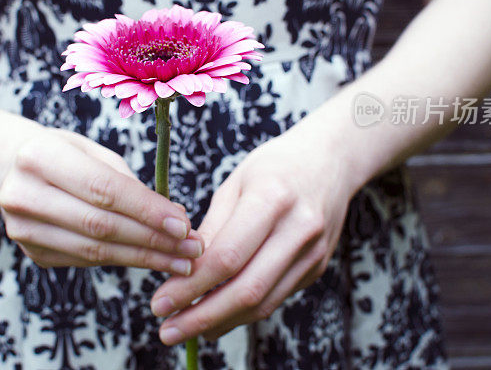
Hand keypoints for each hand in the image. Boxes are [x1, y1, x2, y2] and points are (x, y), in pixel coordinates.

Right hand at [0, 127, 203, 274]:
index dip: (146, 210)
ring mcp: (23, 229)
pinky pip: (87, 260)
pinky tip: (151, 259)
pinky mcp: (32, 253)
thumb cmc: (62, 153)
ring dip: (144, 258)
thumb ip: (128, 182)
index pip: (103, 189)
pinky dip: (123, 260)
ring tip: (181, 261)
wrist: (9, 168)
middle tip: (192, 248)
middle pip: (101, 225)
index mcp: (39, 157)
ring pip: (95, 251)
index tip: (183, 224)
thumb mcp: (91, 150)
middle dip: (153, 240)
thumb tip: (175, 217)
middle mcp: (24, 195)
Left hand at [149, 127, 356, 343]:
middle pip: (247, 288)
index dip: (191, 286)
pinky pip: (275, 298)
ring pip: (263, 302)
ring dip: (221, 322)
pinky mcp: (316, 267)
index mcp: (272, 198)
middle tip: (167, 331)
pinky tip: (216, 317)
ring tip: (185, 329)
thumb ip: (212, 228)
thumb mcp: (235, 183)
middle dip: (202, 315)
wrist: (330, 160)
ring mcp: (313, 252)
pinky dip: (243, 313)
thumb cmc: (273, 167)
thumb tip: (182, 272)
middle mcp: (298, 229)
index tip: (160, 302)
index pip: (227, 256)